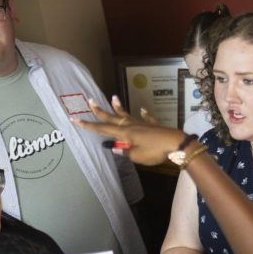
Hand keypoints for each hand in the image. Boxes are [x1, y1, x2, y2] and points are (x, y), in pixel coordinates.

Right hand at [73, 96, 189, 165]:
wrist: (176, 144)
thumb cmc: (155, 151)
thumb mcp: (137, 156)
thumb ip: (125, 152)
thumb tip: (116, 148)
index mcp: (124, 133)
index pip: (102, 129)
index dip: (88, 126)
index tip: (75, 119)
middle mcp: (131, 125)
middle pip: (112, 118)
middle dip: (100, 111)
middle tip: (90, 100)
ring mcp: (143, 124)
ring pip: (127, 115)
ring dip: (119, 107)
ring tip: (113, 97)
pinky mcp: (154, 126)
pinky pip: (147, 119)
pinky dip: (144, 115)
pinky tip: (142, 110)